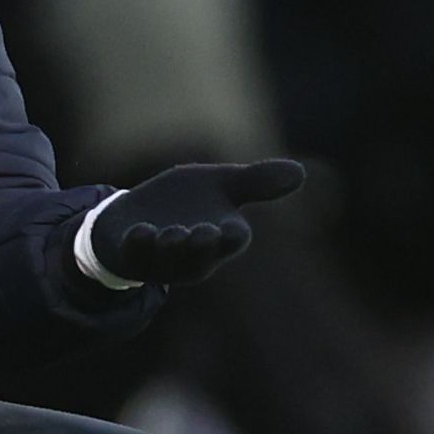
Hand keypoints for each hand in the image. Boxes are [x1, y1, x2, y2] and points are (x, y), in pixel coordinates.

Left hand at [89, 159, 306, 286]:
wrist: (135, 214)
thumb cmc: (185, 202)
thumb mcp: (220, 184)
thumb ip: (256, 181)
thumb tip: (301, 172)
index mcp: (220, 237)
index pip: (233, 240)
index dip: (233, 236)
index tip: (234, 229)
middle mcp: (194, 255)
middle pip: (202, 257)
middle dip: (202, 246)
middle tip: (205, 232)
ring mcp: (161, 259)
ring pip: (170, 261)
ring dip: (172, 246)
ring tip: (173, 232)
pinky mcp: (132, 256)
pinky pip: (136, 256)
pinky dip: (139, 244)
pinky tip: (142, 230)